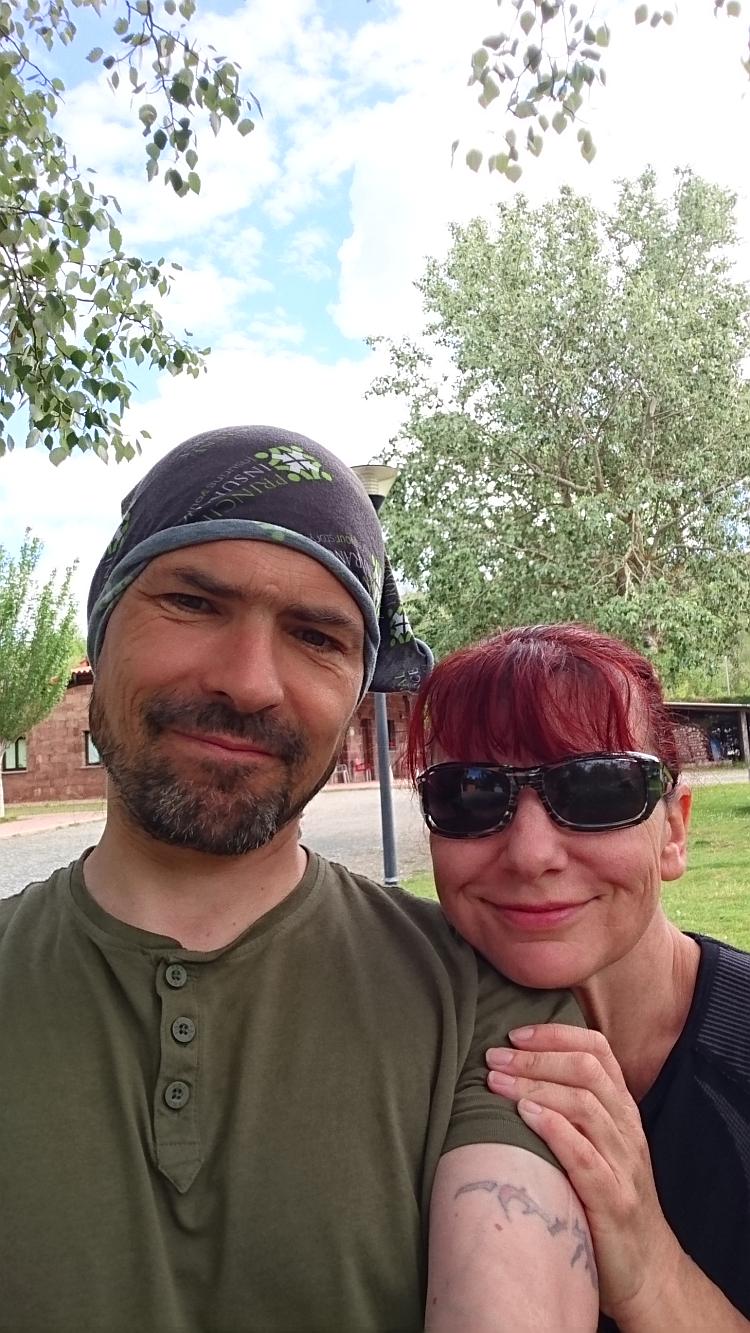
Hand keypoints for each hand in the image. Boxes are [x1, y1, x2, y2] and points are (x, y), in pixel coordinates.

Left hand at [486, 1024, 681, 1322]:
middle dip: (536, 1058)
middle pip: (586, 1071)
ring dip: (535, 1087)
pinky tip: (525, 1116)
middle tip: (493, 1056)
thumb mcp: (598, 1146)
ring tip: (495, 1081)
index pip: (598, 1050)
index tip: (514, 1034)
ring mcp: (624, 1165)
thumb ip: (572, 1110)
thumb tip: (515, 1073)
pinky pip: (586, 1157)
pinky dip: (554, 1130)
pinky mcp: (614, 1202)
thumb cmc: (608, 1202)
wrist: (648, 1271)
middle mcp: (627, 1130)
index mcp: (622, 1111)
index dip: (556, 1034)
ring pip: (585, 1106)